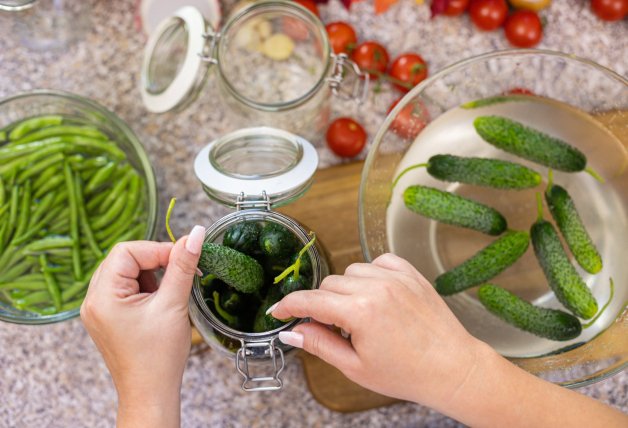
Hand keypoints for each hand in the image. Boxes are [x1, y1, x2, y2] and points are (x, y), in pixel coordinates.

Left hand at [80, 226, 204, 427]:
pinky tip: (161, 303)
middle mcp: (93, 300)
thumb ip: (182, 266)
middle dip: (155, 261)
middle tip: (181, 272)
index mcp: (102, 296)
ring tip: (170, 295)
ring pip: (127, 272)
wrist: (150, 394)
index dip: (157, 249)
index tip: (184, 257)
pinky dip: (147, 288)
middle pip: (124, 259)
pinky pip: (126, 288)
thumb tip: (195, 234)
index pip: (127, 251)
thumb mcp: (173, 304)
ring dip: (152, 275)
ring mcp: (99, 310)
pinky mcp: (109, 317)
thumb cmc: (158, 357)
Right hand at [269, 253, 488, 408]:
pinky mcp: (411, 274)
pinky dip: (371, 274)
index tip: (279, 311)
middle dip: (322, 304)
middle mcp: (377, 287)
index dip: (289, 306)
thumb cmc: (406, 374)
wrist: (452, 368)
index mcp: (360, 312)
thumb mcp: (355, 366)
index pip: (311, 301)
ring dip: (346, 289)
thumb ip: (319, 344)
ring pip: (352, 271)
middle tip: (331, 328)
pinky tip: (376, 294)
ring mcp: (397, 277)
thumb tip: (291, 332)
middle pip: (329, 285)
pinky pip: (379, 261)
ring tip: (359, 315)